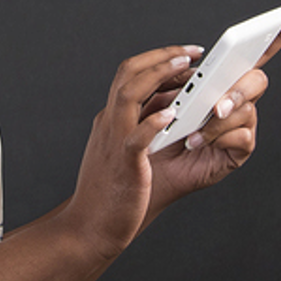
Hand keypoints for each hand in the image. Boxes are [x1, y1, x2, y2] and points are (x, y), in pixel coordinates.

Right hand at [61, 44, 203, 260]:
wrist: (89, 228)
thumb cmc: (111, 193)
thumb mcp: (123, 151)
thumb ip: (140, 128)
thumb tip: (169, 108)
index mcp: (111, 119)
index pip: (129, 75)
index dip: (157, 59)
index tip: (184, 55)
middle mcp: (109, 123)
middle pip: (128, 73)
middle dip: (162, 57)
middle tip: (191, 52)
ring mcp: (114, 141)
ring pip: (128, 94)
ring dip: (159, 75)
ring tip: (185, 68)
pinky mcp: (124, 164)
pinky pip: (136, 137)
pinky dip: (153, 122)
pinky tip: (172, 115)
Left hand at [144, 8, 280, 221]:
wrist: (144, 167)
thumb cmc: (154, 130)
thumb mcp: (161, 96)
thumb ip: (179, 80)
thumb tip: (193, 65)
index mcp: (219, 78)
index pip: (252, 52)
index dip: (276, 34)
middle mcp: (235, 98)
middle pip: (256, 79)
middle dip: (239, 90)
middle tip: (217, 105)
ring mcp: (240, 123)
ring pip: (247, 109)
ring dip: (218, 119)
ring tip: (194, 130)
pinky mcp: (238, 149)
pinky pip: (241, 136)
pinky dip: (216, 138)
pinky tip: (195, 142)